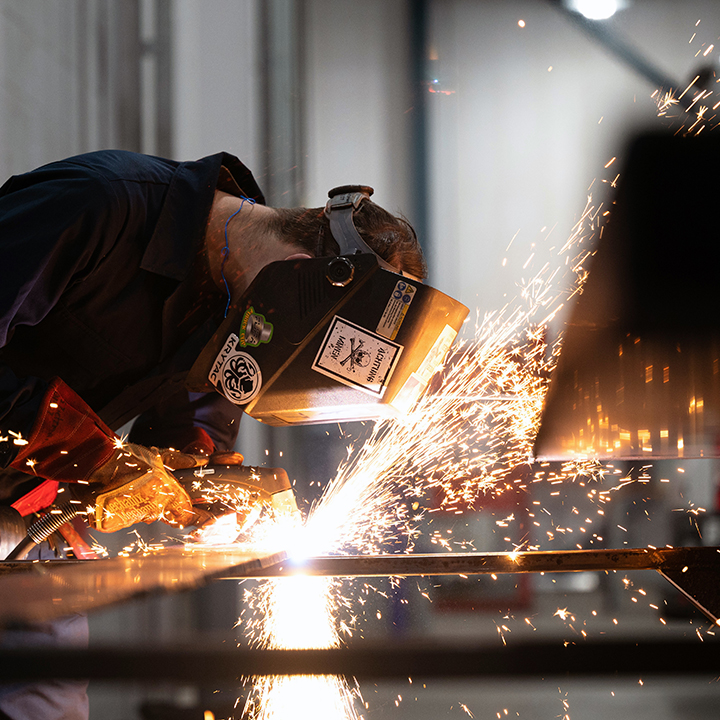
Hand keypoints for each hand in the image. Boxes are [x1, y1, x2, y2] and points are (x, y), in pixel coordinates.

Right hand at [75, 443, 202, 532]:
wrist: (90, 462)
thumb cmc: (122, 457)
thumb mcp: (157, 456)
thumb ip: (182, 461)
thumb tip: (202, 461)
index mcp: (164, 495)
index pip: (187, 516)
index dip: (197, 517)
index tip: (206, 517)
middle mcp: (148, 511)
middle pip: (161, 513)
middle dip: (160, 502)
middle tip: (147, 487)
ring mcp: (128, 519)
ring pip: (141, 515)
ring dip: (139, 504)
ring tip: (127, 485)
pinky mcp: (109, 524)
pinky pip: (122, 519)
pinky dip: (121, 508)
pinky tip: (116, 493)